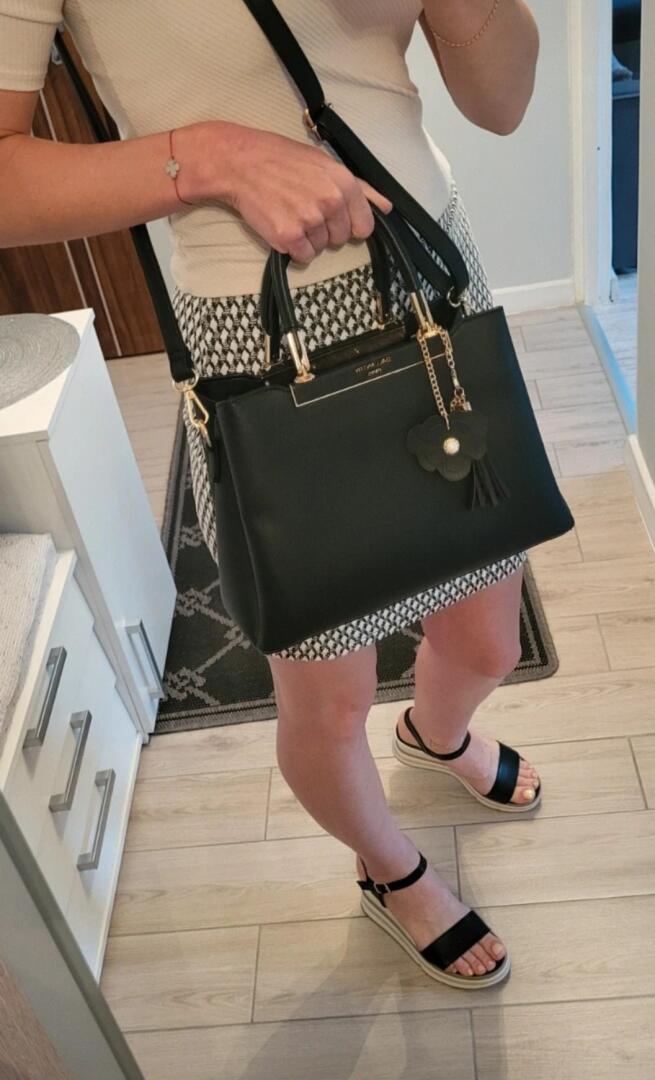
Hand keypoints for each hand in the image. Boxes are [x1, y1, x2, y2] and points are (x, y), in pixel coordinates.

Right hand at [178, 120, 392, 263]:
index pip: (364, 226)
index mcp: (343, 183)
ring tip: (289, 212)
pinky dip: (293, 248)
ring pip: (321, 248)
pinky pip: (303, 257)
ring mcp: (309, 220)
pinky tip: (281, 225)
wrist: (240, 162)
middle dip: (326, 230)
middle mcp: (330, 201)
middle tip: (303, 208)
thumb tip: (387, 207)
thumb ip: (361, 188)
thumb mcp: (326, 164)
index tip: (332, 216)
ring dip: (307, 237)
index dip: (348, 224)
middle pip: (341, 239)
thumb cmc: (282, 160)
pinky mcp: (288, 236)